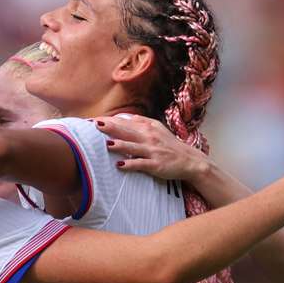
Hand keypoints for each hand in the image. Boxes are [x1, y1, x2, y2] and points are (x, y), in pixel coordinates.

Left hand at [94, 115, 208, 180]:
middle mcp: (149, 137)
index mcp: (147, 127)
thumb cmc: (170, 145)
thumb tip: (124, 117)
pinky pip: (141, 164)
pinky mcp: (156, 164)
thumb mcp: (157, 129)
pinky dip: (130, 164)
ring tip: (106, 144)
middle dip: (110, 128)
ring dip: (119, 145)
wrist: (190, 160)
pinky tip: (119, 165)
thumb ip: (141, 122)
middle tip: (94, 125)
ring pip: (133, 147)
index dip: (109, 121)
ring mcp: (152, 151)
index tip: (93, 120)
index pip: (124, 122)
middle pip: (126, 131)